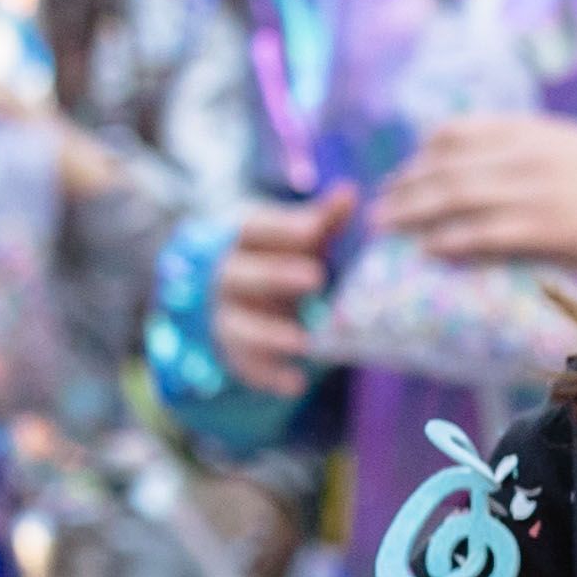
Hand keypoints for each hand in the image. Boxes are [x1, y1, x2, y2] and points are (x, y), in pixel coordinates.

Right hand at [211, 186, 345, 400]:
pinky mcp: (233, 354)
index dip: (282, 228)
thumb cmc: (277, 260)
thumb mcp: (297, 241)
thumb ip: (321, 221)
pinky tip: (295, 385)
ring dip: (269, 334)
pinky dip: (269, 376)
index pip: (254, 229)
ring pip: (238, 325)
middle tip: (315, 277)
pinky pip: (246, 367)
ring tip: (304, 342)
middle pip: (241, 274)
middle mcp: (226, 277)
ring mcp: (225, 317)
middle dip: (274, 275)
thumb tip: (350, 191)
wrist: (232, 304)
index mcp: (242, 242)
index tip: (315, 229)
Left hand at [380, 111, 576, 269]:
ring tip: (386, 226)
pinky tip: (428, 248)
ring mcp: (534, 191)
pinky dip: (451, 239)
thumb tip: (466, 155)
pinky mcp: (546, 227)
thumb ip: (518, 142)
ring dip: (413, 211)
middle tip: (378, 205)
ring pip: (456, 197)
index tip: (403, 173)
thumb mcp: (563, 141)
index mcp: (528, 130)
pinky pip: (486, 232)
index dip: (421, 153)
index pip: (456, 132)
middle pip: (446, 166)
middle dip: (404, 186)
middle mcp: (524, 155)